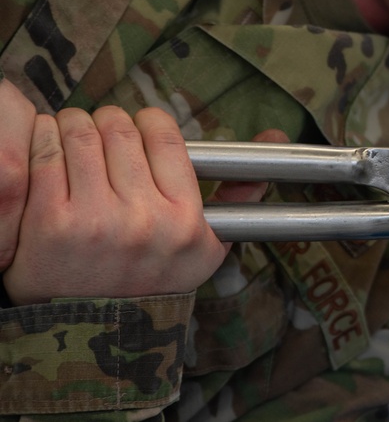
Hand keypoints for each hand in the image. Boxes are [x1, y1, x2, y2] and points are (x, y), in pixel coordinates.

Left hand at [2, 105, 285, 305]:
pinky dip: (44, 141)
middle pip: (120, 127)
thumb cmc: (151, 281)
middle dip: (109, 123)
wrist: (95, 332)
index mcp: (185, 221)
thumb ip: (238, 195)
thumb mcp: (204, 247)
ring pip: (81, 131)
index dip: (148, 123)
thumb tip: (277, 135)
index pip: (164, 133)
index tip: (139, 132)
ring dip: (73, 126)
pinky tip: (49, 153)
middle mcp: (144, 220)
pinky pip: (46, 154)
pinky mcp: (49, 224)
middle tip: (103, 138)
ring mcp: (96, 221)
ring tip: (74, 143)